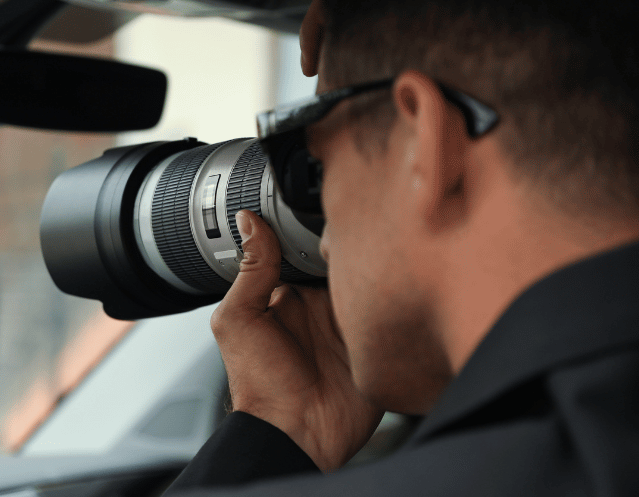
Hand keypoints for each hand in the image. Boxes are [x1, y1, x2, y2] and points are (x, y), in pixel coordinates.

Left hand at [211, 210, 381, 469]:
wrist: (296, 432)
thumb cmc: (260, 384)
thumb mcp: (240, 320)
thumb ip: (250, 271)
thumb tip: (248, 221)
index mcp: (287, 294)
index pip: (303, 247)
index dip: (310, 226)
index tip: (320, 205)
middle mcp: (321, 303)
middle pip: (341, 256)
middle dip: (348, 239)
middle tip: (355, 223)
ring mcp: (351, 319)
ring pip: (370, 274)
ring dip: (376, 261)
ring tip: (378, 244)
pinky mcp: (377, 338)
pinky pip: (393, 305)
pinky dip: (397, 289)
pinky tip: (398, 273)